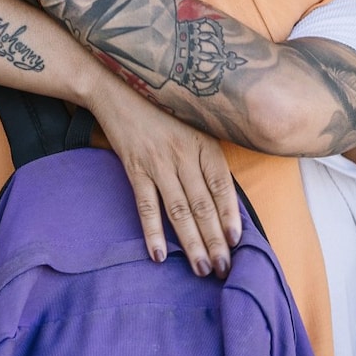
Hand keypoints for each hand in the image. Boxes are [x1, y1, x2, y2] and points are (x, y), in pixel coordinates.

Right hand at [90, 72, 239, 277]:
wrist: (118, 86)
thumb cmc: (162, 107)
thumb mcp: (194, 123)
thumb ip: (207, 155)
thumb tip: (224, 197)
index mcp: (204, 142)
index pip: (222, 185)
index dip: (230, 215)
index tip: (238, 241)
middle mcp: (183, 154)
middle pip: (203, 204)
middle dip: (215, 240)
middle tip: (224, 268)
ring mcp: (158, 162)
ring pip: (179, 210)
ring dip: (191, 242)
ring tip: (202, 269)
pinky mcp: (134, 168)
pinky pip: (146, 205)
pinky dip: (152, 231)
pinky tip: (159, 255)